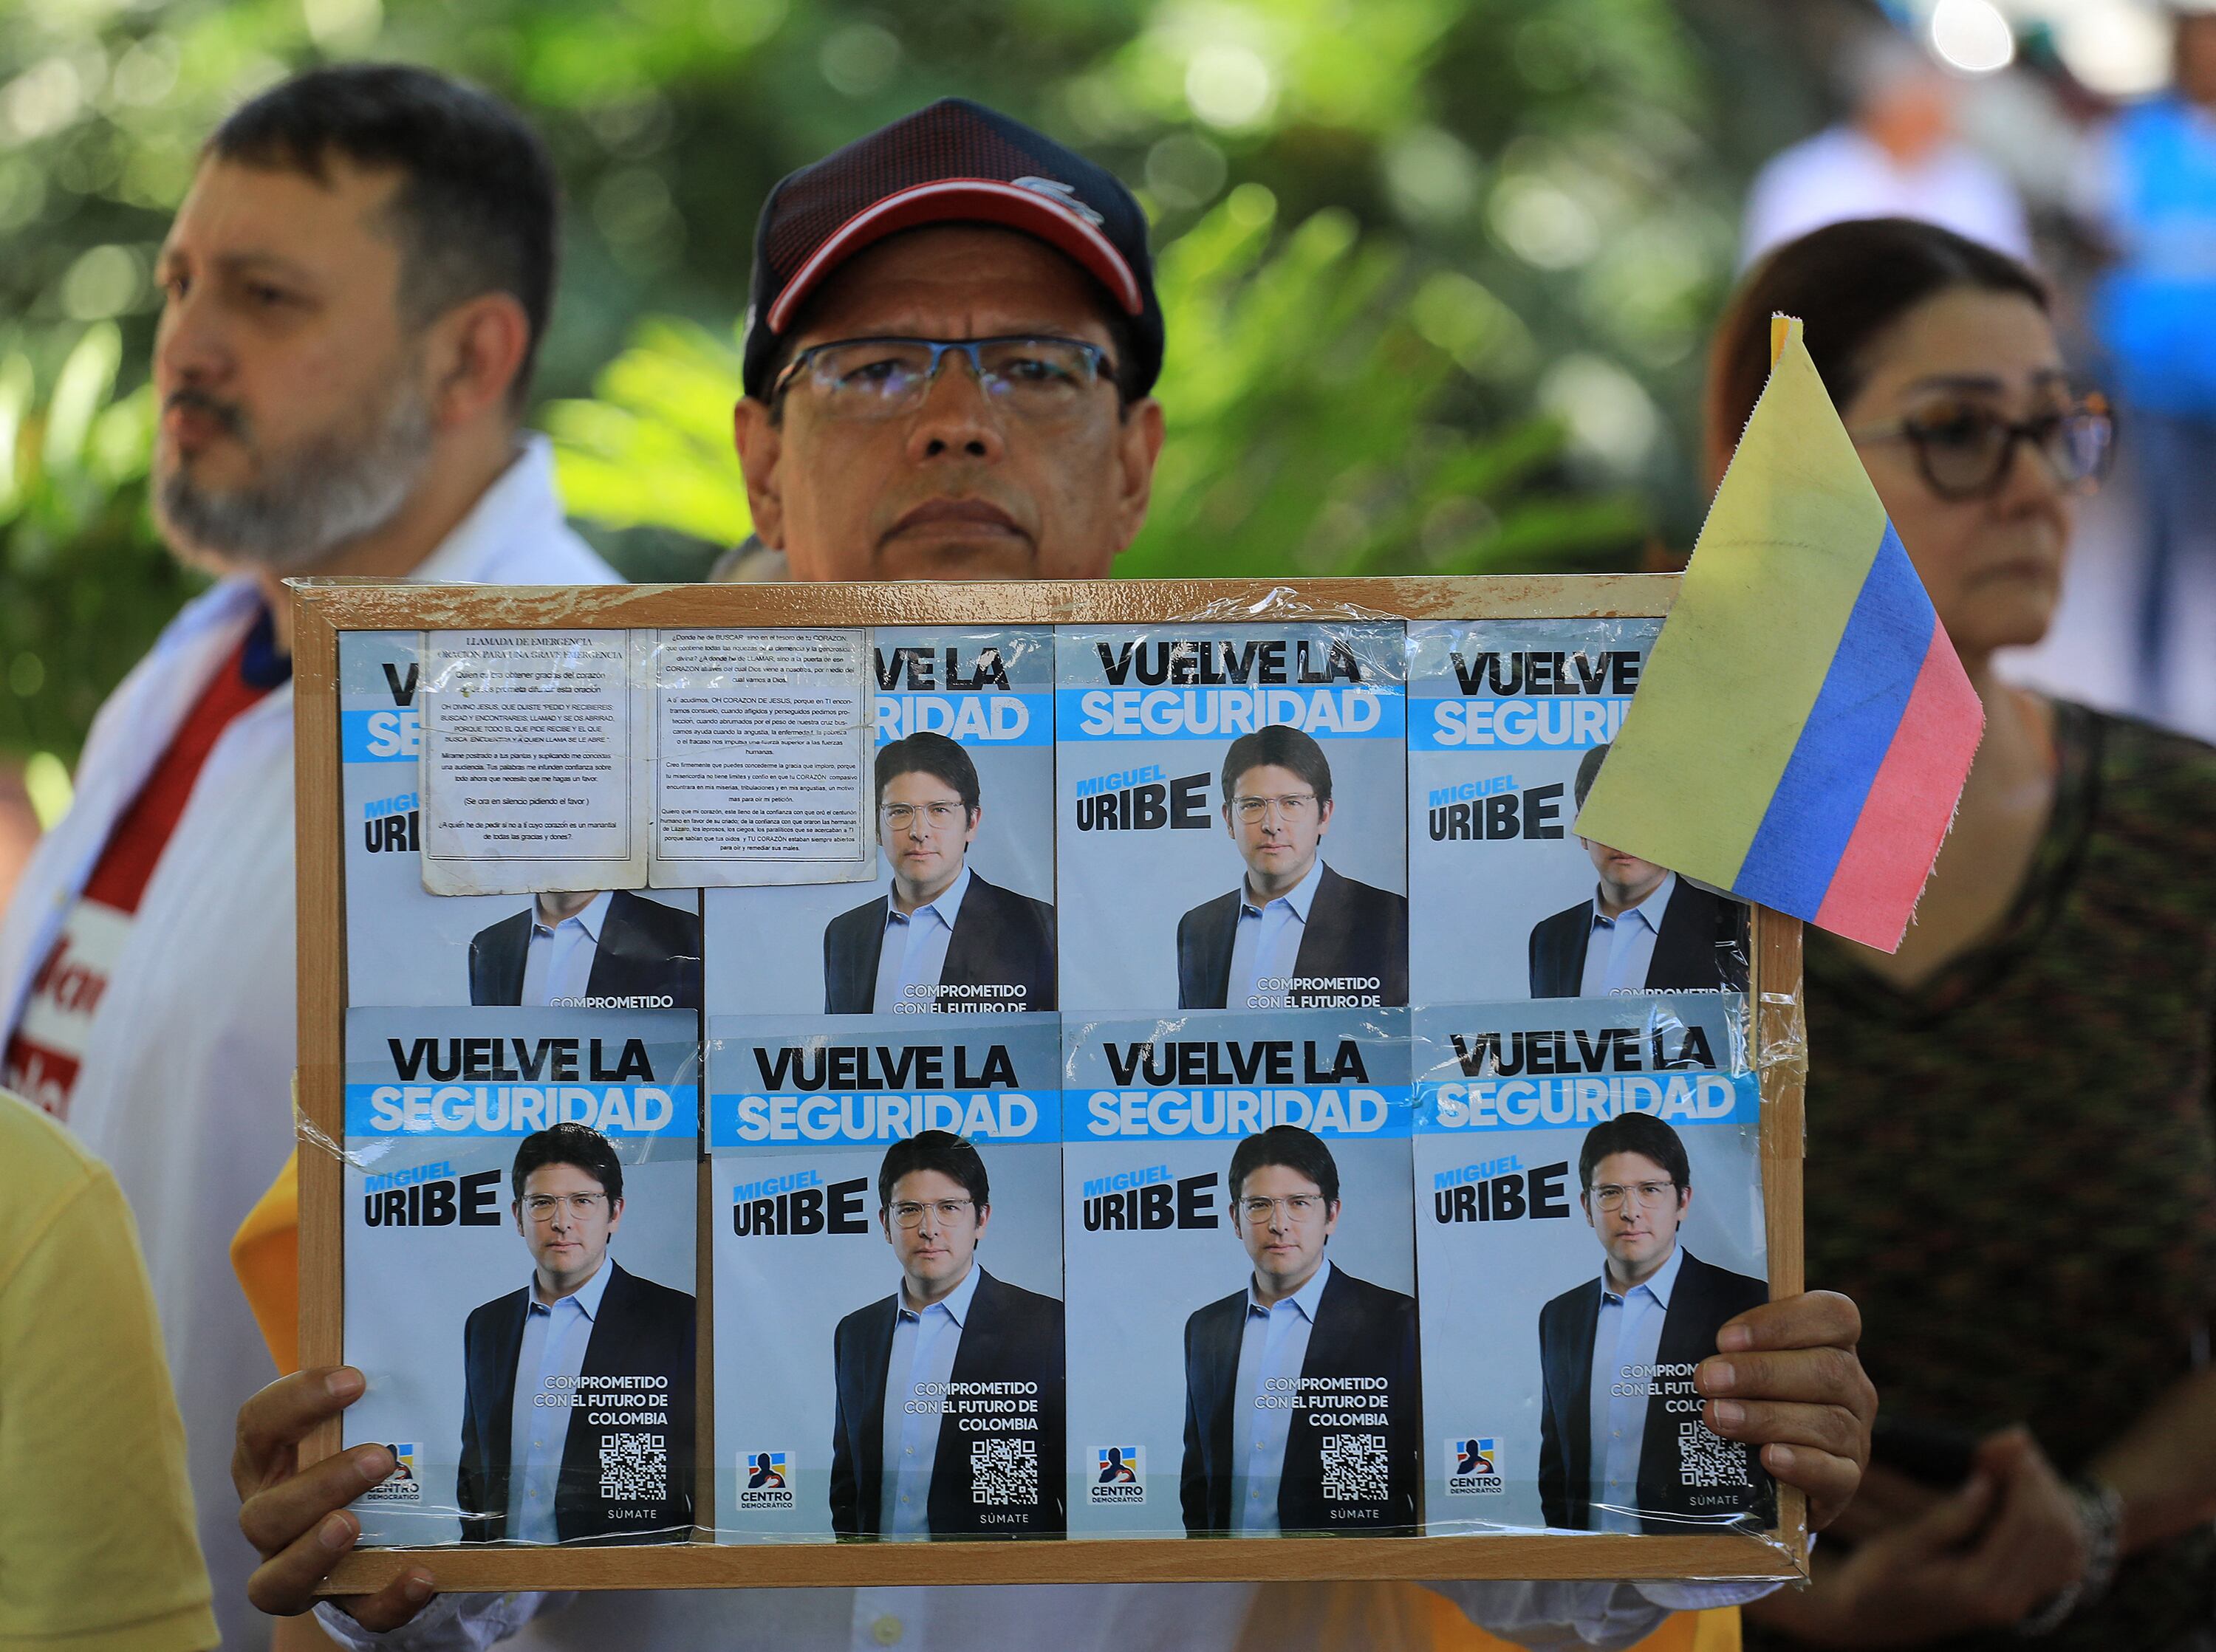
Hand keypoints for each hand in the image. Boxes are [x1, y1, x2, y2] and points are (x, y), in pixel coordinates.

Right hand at [233, 1366, 436, 1629]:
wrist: (369, 1534)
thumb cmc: (352, 1457)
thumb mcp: (352, 1426)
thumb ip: (369, 1400)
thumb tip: (423, 1347)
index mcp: (268, 1463)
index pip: (257, 1427)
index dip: (296, 1401)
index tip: (354, 1379)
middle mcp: (270, 1519)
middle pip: (263, 1514)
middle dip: (319, 1485)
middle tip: (378, 1457)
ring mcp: (295, 1568)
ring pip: (276, 1579)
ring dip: (315, 1551)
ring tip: (353, 1524)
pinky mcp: (340, 1603)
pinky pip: (357, 1613)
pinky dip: (387, 1599)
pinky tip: (420, 1576)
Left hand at [1693, 1290, 1874, 1529]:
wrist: (1763, 1472)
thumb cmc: (1746, 1398)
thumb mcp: (1739, 1361)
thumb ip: (1728, 1339)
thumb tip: (1672, 1311)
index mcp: (1834, 1344)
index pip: (1834, 1315)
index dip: (1783, 1322)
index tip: (1725, 1337)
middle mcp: (1853, 1387)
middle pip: (1828, 1369)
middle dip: (1760, 1372)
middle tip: (1706, 1379)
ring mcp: (1855, 1435)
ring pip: (1827, 1421)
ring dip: (1766, 1417)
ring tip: (1717, 1417)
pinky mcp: (1846, 1480)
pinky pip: (1835, 1472)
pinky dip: (1800, 1463)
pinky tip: (1767, 1458)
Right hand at [1748, 1433, 2087, 1645]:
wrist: (1875, 1619)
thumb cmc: (1879, 1577)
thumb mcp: (1901, 1546)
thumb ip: (1949, 1518)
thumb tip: (1986, 1482)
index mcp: (1979, 1589)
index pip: (2025, 1524)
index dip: (2022, 1475)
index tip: (2004, 1439)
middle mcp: (2009, 1602)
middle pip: (2052, 1530)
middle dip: (2037, 1480)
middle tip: (2011, 1442)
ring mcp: (2021, 1603)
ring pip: (2064, 1542)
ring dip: (2048, 1496)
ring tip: (2015, 1461)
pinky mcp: (2023, 1596)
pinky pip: (2060, 1554)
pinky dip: (2052, 1517)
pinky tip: (2024, 1491)